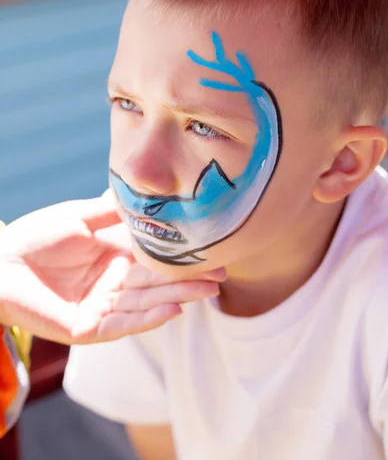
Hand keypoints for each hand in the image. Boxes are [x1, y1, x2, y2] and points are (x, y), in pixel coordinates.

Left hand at [0, 194, 223, 344]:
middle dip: (190, 280)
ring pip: (147, 303)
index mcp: (115, 257)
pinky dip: (148, 318)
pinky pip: (123, 325)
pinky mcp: (88, 328)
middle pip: (158, 283)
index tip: (212, 252)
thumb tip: (142, 189)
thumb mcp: (80, 217)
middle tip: (222, 276)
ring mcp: (103, 306)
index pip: (156, 258)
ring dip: (178, 298)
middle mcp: (114, 283)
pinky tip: (173, 310)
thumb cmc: (36, 237)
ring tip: (208, 291)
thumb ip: (112, 210)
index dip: (182, 257)